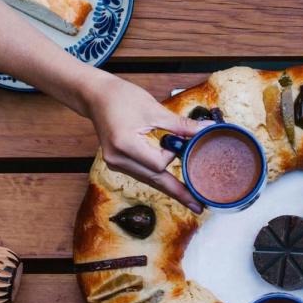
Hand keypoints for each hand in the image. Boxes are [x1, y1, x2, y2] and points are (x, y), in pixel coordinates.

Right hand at [82, 73, 209, 212]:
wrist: (95, 96)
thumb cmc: (121, 97)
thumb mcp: (154, 109)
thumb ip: (181, 125)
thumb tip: (206, 129)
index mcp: (124, 144)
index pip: (158, 164)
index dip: (173, 156)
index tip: (182, 142)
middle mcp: (117, 159)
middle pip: (154, 180)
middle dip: (178, 192)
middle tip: (199, 206)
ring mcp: (116, 163)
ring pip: (149, 180)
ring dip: (169, 186)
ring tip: (190, 199)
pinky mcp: (118, 163)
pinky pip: (143, 174)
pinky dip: (158, 176)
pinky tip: (173, 184)